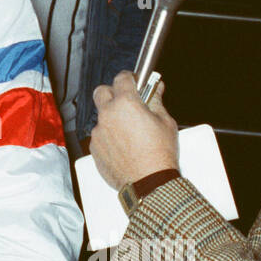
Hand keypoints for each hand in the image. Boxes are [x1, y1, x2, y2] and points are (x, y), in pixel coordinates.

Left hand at [89, 71, 178, 189]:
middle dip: (112, 92)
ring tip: (130, 132)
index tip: (135, 81)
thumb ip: (156, 100)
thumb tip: (156, 87)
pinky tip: (124, 146)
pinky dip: (109, 137)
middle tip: (126, 101)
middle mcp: (108, 114)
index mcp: (125, 103)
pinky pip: (100, 135)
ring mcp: (98, 132)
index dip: (130, 77)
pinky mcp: (95, 148)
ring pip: (101, 116)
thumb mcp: (165, 121)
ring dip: (112, 118)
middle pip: (101, 92)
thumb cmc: (159, 153)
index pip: (122, 78)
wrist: (149, 182)